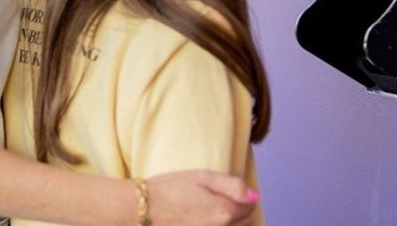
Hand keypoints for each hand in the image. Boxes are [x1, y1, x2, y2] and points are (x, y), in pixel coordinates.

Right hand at [145, 171, 259, 225]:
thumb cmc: (170, 188)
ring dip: (231, 224)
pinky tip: (207, 222)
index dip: (244, 196)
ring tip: (214, 213)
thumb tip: (255, 196)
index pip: (250, 206)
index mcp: (223, 211)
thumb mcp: (202, 176)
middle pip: (245, 223)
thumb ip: (233, 185)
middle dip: (239, 212)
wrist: (141, 208)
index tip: (232, 191)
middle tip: (221, 201)